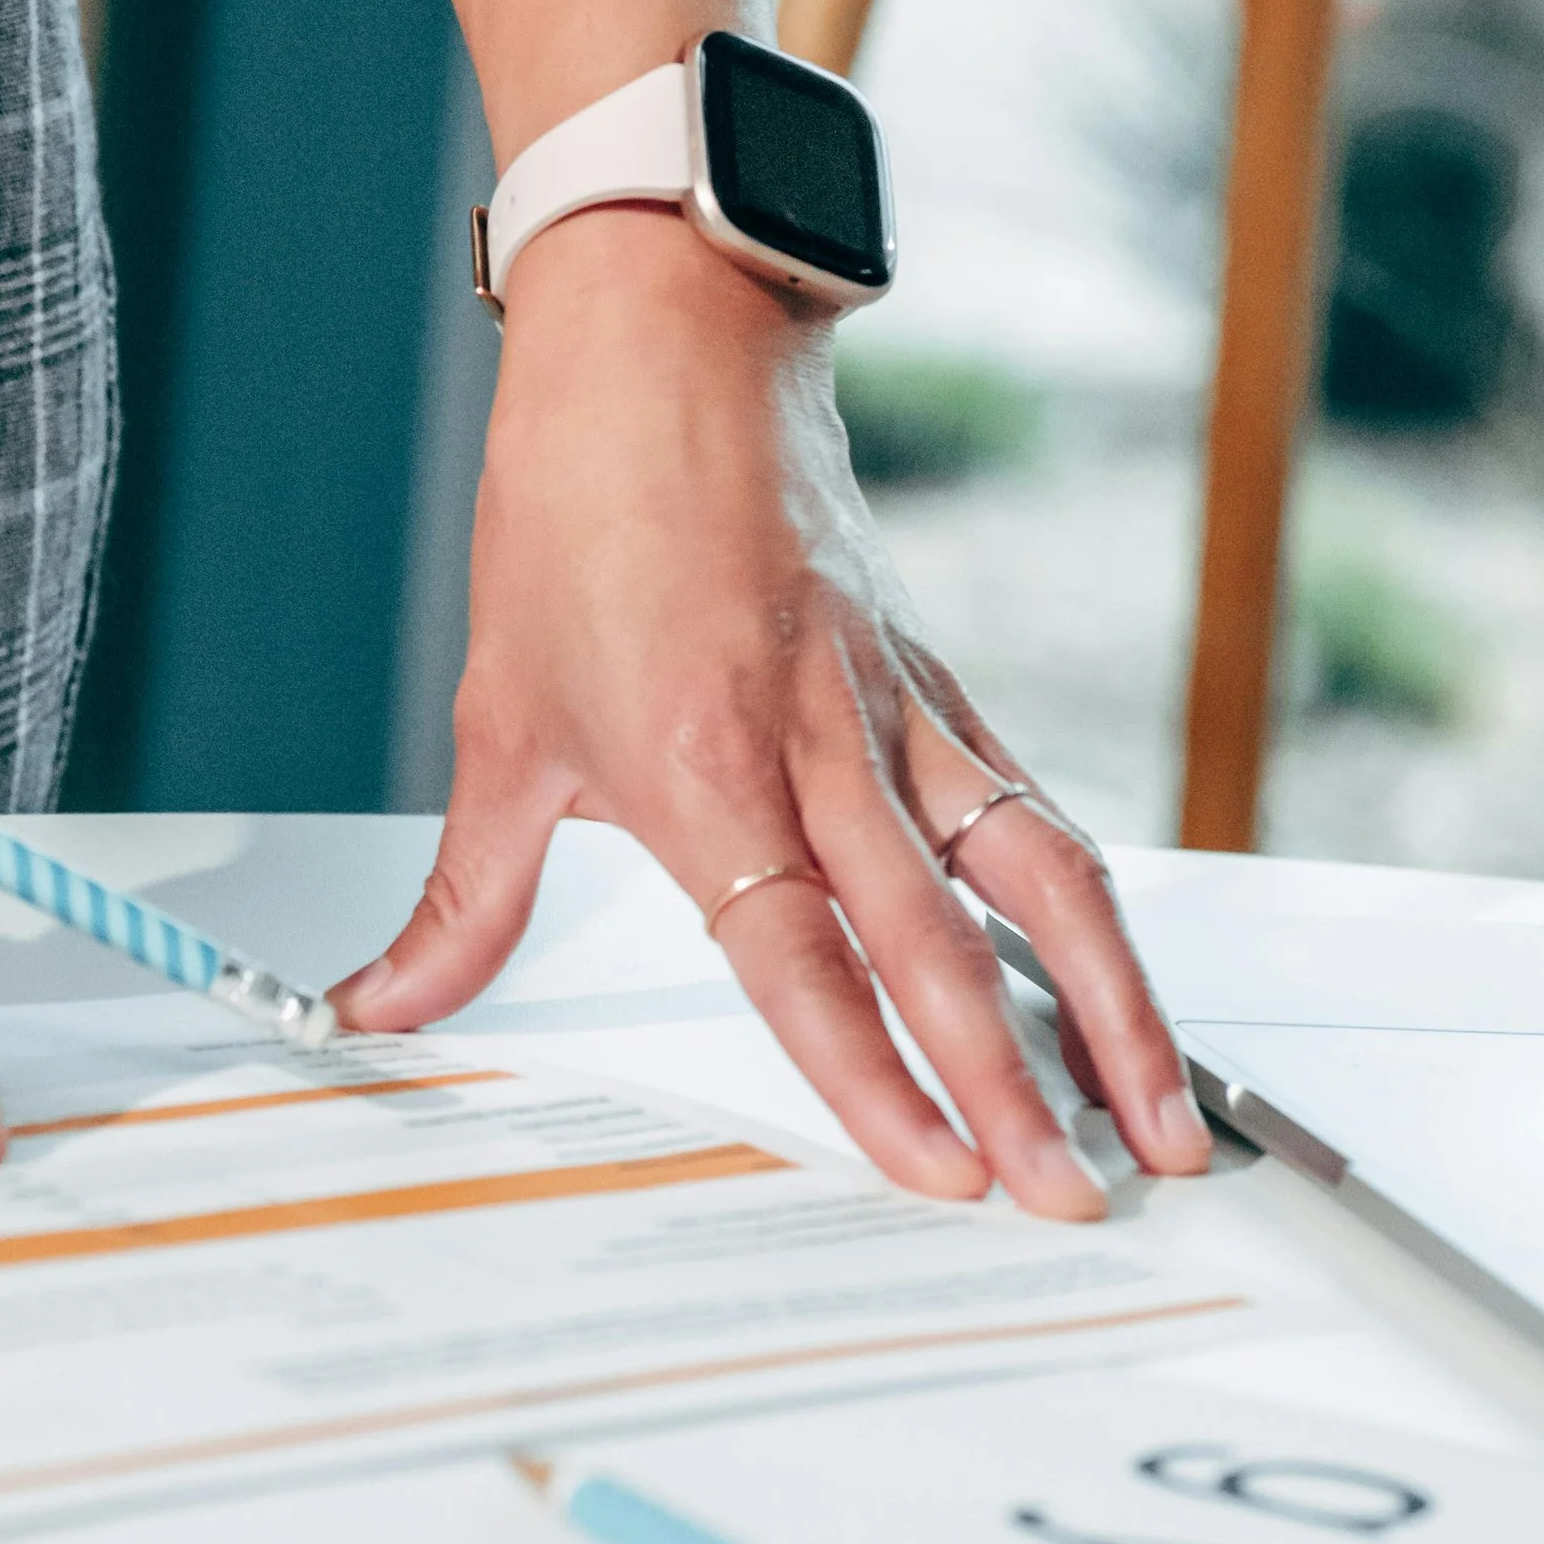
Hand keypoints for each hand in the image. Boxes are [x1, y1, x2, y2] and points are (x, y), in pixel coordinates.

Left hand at [330, 210, 1211, 1218]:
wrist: (662, 343)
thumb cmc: (576, 511)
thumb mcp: (498, 719)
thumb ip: (463, 901)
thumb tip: (380, 1010)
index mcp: (701, 763)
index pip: (803, 956)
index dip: (878, 1074)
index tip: (943, 1175)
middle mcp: (819, 744)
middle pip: (939, 938)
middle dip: (1018, 1084)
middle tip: (1078, 1200)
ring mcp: (896, 710)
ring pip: (1034, 874)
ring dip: (1111, 1005)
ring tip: (1164, 1119)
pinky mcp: (937, 681)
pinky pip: (1031, 806)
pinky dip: (1089, 907)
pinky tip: (1126, 983)